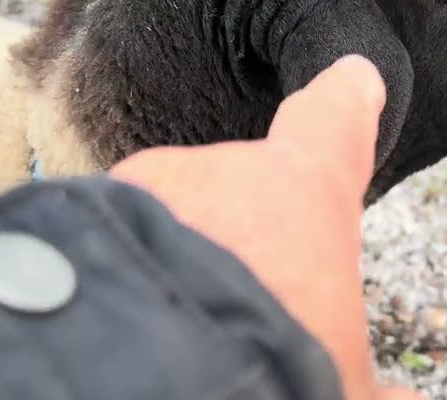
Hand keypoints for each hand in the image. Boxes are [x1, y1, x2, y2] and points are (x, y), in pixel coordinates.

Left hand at [108, 55, 421, 399]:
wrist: (151, 378)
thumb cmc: (271, 363)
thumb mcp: (340, 385)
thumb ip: (367, 386)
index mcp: (304, 192)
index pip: (333, 122)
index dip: (345, 101)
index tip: (353, 78)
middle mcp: (223, 172)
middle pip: (238, 195)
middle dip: (237, 243)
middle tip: (238, 313)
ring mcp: (144, 189)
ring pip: (167, 222)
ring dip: (174, 265)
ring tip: (175, 335)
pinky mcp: (79, 218)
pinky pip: (110, 245)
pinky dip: (120, 278)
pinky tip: (125, 331)